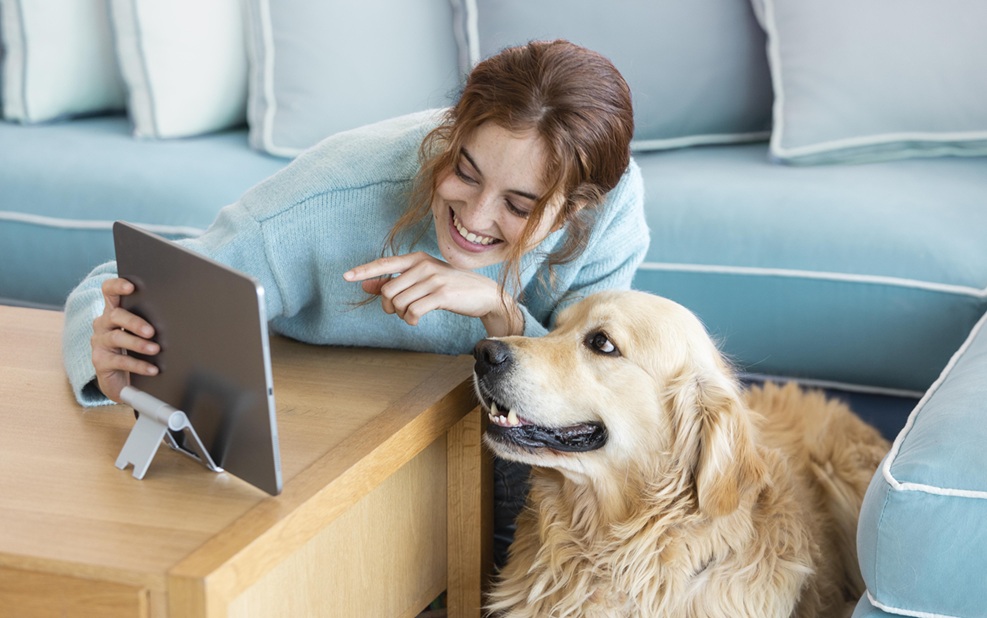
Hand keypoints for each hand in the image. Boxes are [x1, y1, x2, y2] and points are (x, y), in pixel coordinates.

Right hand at [90, 278, 159, 402]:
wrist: (119, 381)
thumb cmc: (135, 350)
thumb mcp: (141, 333)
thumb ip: (151, 321)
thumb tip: (179, 316)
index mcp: (114, 311)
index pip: (109, 291)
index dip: (117, 286)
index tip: (131, 287)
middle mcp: (103, 324)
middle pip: (115, 315)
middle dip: (134, 322)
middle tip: (151, 331)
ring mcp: (100, 342)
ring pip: (117, 338)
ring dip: (138, 344)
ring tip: (155, 350)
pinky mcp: (100, 361)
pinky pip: (120, 361)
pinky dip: (138, 365)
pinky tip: (152, 369)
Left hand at [343, 252, 523, 336]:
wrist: (483, 294)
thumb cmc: (450, 287)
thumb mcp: (423, 280)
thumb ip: (395, 281)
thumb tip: (366, 285)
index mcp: (417, 259)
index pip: (385, 263)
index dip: (364, 271)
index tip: (346, 276)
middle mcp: (423, 265)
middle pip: (388, 290)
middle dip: (388, 306)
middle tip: (399, 310)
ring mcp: (433, 279)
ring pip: (398, 303)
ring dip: (400, 314)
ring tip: (411, 314)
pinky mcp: (442, 295)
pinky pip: (412, 312)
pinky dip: (410, 320)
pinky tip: (416, 319)